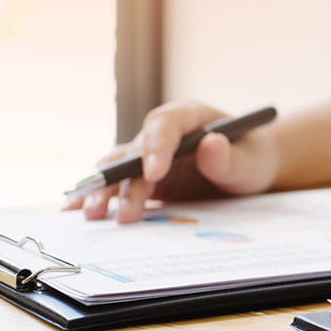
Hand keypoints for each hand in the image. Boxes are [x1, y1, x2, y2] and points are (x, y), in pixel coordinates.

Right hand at [65, 100, 280, 222]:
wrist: (248, 168)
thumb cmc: (252, 159)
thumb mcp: (250, 161)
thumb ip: (230, 158)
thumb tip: (211, 144)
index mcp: (190, 116)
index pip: (166, 124)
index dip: (156, 147)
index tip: (153, 173)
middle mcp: (163, 131)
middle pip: (136, 150)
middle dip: (123, 179)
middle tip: (119, 209)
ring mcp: (150, 153)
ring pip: (120, 167)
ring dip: (105, 190)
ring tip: (93, 214)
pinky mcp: (144, 175)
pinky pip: (118, 183)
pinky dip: (99, 195)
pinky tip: (78, 210)